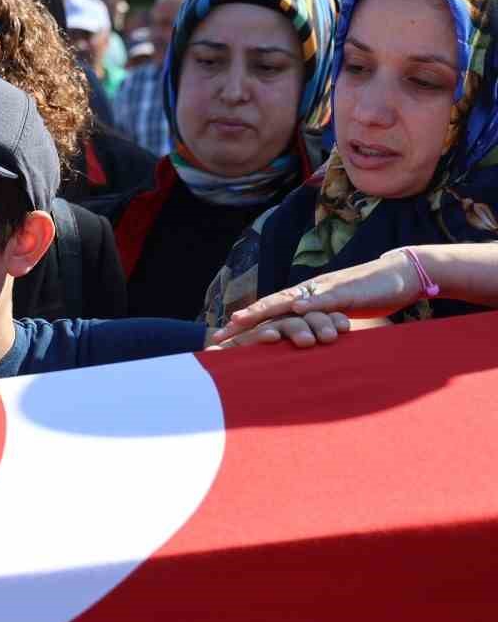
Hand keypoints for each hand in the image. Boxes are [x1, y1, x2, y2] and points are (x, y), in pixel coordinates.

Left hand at [209, 253, 419, 345]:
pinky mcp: (346, 292)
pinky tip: (294, 309)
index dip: (247, 323)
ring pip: (290, 299)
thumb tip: (300, 346)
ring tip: (242, 319)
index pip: (271, 312)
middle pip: (271, 304)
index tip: (223, 337)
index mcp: (307, 299)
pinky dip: (310, 303)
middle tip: (220, 333)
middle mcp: (310, 292)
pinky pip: (325, 298)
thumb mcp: (337, 317)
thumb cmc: (367, 297)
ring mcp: (326, 290)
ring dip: (266, 309)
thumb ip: (318, 327)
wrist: (400, 275)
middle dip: (244, 319)